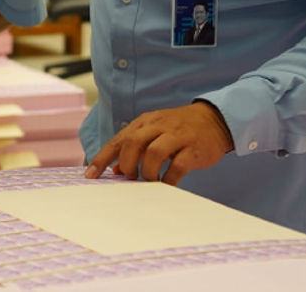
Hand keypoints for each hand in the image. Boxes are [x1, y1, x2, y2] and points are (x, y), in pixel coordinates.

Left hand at [84, 101, 233, 185]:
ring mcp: (177, 136)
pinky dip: (168, 179)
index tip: (90, 175)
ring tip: (149, 181)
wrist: (215, 119)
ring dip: (147, 172)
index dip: (102, 157)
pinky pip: (177, 166)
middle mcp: (159, 126)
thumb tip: (115, 170)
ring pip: (154, 152)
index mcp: (145, 121)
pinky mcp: (194, 150)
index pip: (119, 139)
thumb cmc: (178, 129)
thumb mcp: (154, 132)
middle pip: (133, 142)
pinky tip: (166, 185)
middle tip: (130, 177)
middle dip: (127, 164)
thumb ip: (134, 148)